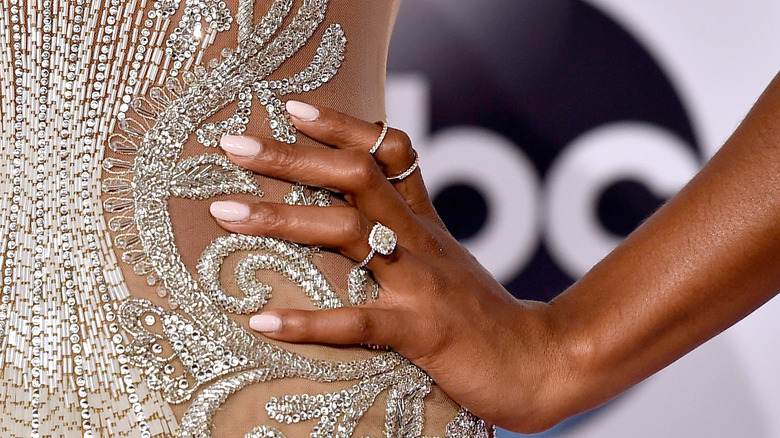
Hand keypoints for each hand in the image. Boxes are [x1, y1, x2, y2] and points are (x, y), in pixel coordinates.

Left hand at [208, 100, 568, 431]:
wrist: (541, 362)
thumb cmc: (485, 315)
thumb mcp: (448, 259)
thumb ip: (411, 231)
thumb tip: (365, 212)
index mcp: (425, 223)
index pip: (389, 153)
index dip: (345, 125)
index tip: (295, 109)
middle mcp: (420, 241)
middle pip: (355, 177)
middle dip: (293, 157)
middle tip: (233, 144)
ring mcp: (421, 283)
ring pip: (348, 234)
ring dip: (283, 218)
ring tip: (225, 213)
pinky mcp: (422, 331)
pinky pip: (356, 321)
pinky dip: (306, 321)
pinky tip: (261, 320)